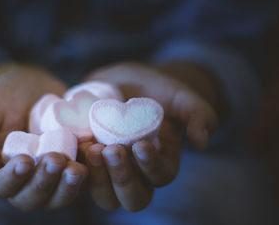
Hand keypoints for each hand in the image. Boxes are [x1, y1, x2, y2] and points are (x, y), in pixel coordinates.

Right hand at [0, 64, 87, 209]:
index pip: (1, 187)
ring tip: (76, 168)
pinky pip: (80, 178)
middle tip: (55, 159)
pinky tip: (93, 156)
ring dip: (67, 186)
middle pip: (32, 198)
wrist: (29, 86)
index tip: (24, 160)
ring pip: (58, 195)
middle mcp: (24, 180)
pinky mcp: (70, 164)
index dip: (12, 179)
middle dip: (44, 182)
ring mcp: (49, 175)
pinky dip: (88, 173)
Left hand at [80, 62, 222, 210]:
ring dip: (99, 179)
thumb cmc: (153, 89)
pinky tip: (75, 147)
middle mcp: (136, 173)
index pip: (161, 175)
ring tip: (92, 150)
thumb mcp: (178, 95)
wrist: (121, 82)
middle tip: (112, 150)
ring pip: (106, 196)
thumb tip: (203, 141)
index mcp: (161, 162)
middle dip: (123, 177)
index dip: (151, 166)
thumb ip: (197, 113)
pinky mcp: (87, 165)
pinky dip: (77, 168)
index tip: (141, 145)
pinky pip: (80, 179)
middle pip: (133, 197)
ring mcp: (110, 172)